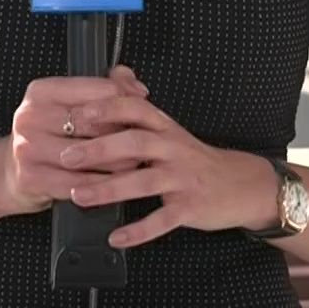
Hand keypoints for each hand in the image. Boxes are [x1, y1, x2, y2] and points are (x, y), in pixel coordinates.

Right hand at [1, 66, 147, 215]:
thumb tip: (136, 87)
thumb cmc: (48, 134)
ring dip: (117, 163)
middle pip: (95, 123)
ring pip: (90, 155)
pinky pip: (78, 182)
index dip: (126, 101)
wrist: (10, 170)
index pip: (98, 90)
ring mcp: (28, 148)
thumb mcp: (69, 104)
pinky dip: (100, 185)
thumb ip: (106, 88)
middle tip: (141, 143)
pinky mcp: (31, 177)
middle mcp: (31, 116)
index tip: (140, 111)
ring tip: (132, 164)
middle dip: (123, 135)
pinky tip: (111, 183)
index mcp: (42, 92)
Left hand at [57, 78, 281, 249]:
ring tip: (80, 196)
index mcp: (165, 127)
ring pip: (144, 182)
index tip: (78, 114)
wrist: (240, 184)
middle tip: (67, 156)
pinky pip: (162, 220)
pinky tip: (116, 236)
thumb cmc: (193, 157)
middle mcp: (173, 148)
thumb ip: (139, 103)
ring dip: (110, 189)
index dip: (107, 109)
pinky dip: (138, 230)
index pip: (135, 109)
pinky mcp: (190, 207)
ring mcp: (182, 178)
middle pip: (136, 142)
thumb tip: (115, 71)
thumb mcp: (169, 127)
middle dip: (100, 149)